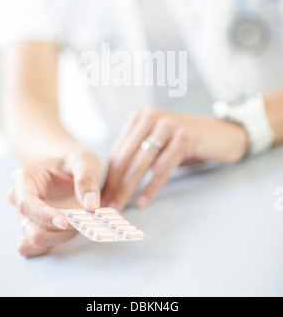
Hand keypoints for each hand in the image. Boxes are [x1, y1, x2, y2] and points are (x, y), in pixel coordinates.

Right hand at [8, 149, 102, 257]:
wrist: (74, 168)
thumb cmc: (74, 162)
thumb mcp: (84, 160)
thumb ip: (87, 178)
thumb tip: (90, 205)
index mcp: (25, 176)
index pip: (26, 202)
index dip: (43, 215)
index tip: (65, 222)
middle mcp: (20, 197)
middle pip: (29, 226)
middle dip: (57, 230)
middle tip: (83, 222)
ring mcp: (26, 215)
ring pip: (33, 240)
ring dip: (58, 238)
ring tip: (79, 224)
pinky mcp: (34, 229)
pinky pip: (35, 247)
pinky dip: (53, 243)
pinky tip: (70, 231)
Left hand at [102, 108, 247, 210]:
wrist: (224, 135)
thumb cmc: (186, 143)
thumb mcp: (158, 145)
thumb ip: (137, 156)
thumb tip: (111, 185)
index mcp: (139, 117)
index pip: (117, 151)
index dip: (108, 178)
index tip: (101, 199)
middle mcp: (150, 117)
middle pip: (125, 157)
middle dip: (114, 185)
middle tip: (106, 208)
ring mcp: (168, 125)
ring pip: (141, 162)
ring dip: (128, 188)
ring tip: (120, 207)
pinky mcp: (185, 137)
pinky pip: (162, 167)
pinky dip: (151, 187)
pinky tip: (143, 202)